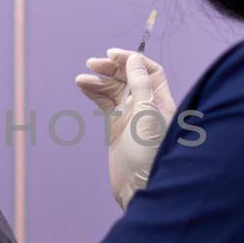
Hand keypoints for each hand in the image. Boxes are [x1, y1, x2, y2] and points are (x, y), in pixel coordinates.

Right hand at [75, 49, 175, 208]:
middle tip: (94, 63)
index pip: (149, 70)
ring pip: (114, 88)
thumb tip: (134, 59)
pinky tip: (83, 84)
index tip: (113, 55)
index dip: (132, 59)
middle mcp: (147, 105)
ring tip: (83, 76)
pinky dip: (94, 92)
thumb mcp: (146, 115)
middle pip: (129, 76)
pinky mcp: (117, 125)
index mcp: (160, 101)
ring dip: (99, 79)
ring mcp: (131, 115)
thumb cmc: (147, 154)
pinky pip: (104, 102)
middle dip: (112, 68)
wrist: (136, 187)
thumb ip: (141, 85)